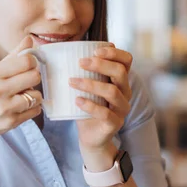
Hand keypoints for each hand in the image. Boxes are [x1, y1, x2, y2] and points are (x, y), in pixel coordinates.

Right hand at [0, 36, 42, 146]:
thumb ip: (12, 57)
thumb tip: (30, 40)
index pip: (26, 61)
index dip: (32, 62)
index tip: (28, 66)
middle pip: (35, 76)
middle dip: (33, 78)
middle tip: (25, 81)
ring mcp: (5, 108)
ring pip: (37, 95)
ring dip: (32, 95)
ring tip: (20, 96)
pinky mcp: (11, 122)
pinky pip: (36, 111)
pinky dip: (32, 108)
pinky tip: (20, 107)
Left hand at [69, 45, 132, 168]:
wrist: (90, 135)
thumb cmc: (87, 106)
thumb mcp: (87, 86)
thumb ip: (83, 71)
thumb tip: (59, 51)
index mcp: (120, 80)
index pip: (127, 60)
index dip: (114, 53)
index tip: (95, 51)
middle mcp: (125, 92)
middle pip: (120, 72)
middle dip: (100, 65)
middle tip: (81, 62)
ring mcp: (121, 109)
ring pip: (112, 92)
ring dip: (91, 84)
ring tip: (72, 82)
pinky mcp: (115, 123)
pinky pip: (105, 113)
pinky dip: (90, 105)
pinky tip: (77, 100)